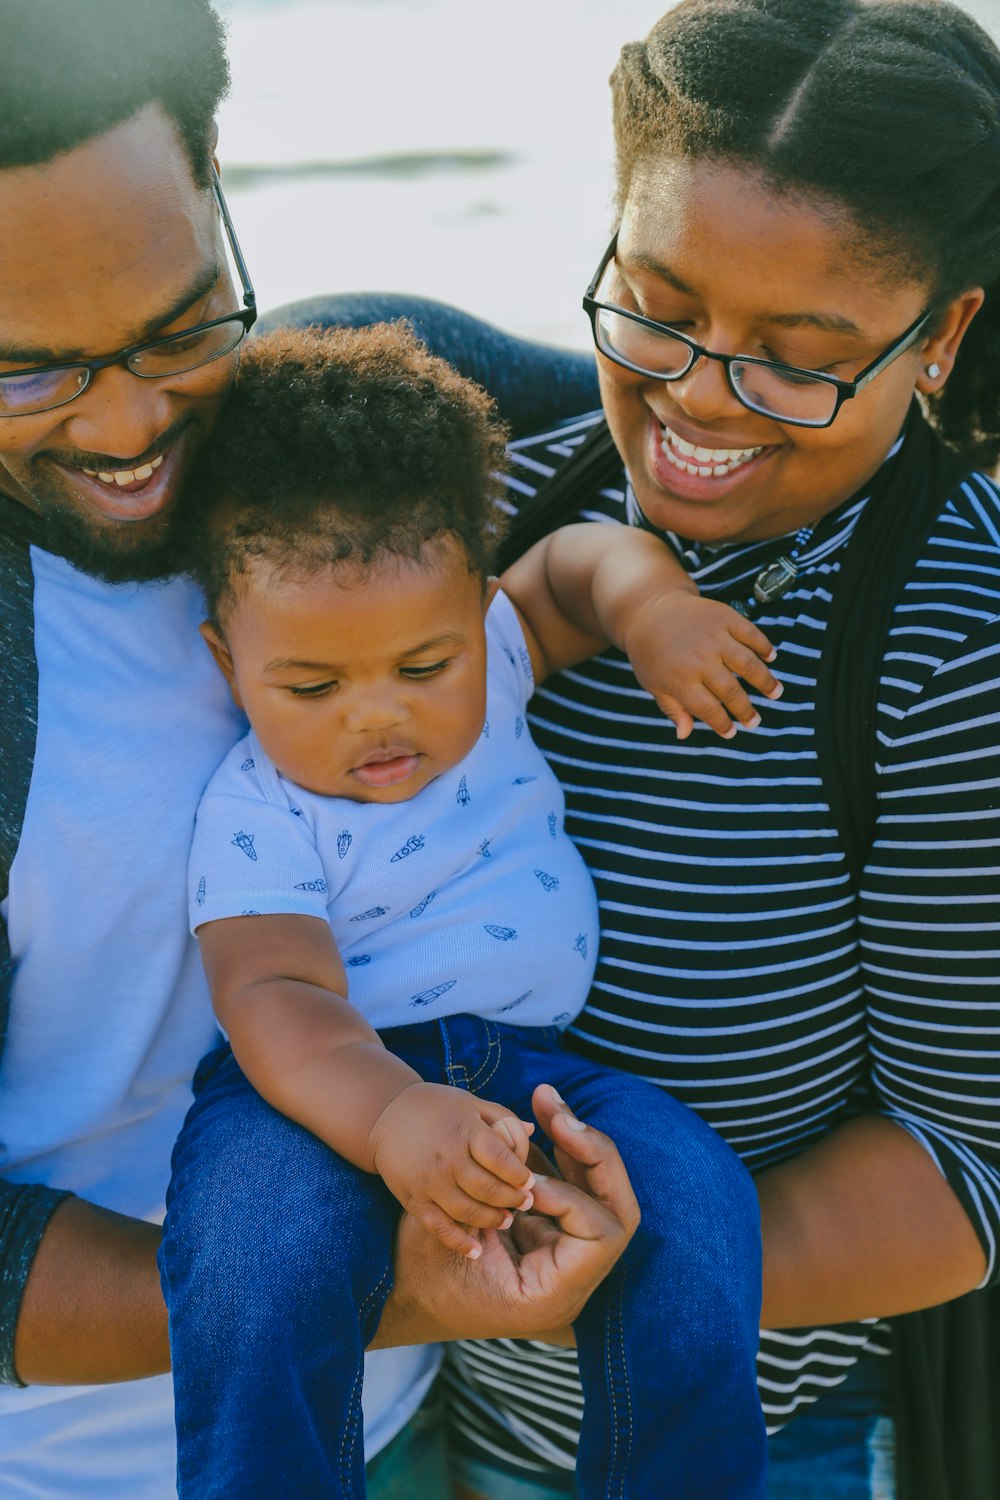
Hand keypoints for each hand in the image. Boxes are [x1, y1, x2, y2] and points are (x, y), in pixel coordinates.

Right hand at [369, 1082, 534, 1258]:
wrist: (384, 1115)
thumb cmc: (436, 1106)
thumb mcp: (470, 1103)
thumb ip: (501, 1117)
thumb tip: (530, 1131)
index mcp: (464, 1130)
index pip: (500, 1158)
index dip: (519, 1173)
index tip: (529, 1181)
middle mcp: (446, 1157)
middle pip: (487, 1188)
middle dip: (511, 1199)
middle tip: (525, 1203)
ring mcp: (428, 1181)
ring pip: (467, 1211)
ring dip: (491, 1220)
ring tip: (506, 1220)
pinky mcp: (413, 1199)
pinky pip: (438, 1227)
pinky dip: (458, 1242)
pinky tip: (477, 1251)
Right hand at [370, 1084, 639, 1346]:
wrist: (400, 1296)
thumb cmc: (416, 1274)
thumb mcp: (447, 1238)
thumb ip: (489, 1199)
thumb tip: (527, 1147)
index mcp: (553, 1295)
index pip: (602, 1234)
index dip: (569, 1196)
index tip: (526, 1184)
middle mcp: (568, 1282)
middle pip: (616, 1208)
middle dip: (592, 1153)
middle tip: (556, 1113)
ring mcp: (562, 1259)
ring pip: (596, 1191)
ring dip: (573, 1144)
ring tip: (546, 1103)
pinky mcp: (545, 1235)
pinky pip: (567, 1187)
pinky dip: (557, 1154)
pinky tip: (543, 1121)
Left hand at [623, 590, 780, 738]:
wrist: (649, 609)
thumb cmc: (650, 652)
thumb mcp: (653, 683)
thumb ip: (671, 708)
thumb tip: (685, 735)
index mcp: (679, 679)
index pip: (707, 709)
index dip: (721, 724)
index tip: (732, 732)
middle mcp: (699, 659)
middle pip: (730, 691)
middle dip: (745, 710)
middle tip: (755, 722)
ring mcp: (713, 636)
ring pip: (747, 663)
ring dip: (764, 680)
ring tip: (776, 693)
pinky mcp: (723, 616)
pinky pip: (750, 633)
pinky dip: (763, 645)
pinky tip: (771, 658)